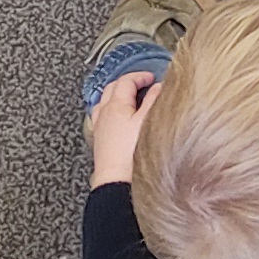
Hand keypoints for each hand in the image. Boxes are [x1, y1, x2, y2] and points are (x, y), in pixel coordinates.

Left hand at [86, 62, 153, 185]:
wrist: (117, 182)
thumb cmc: (131, 153)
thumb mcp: (148, 121)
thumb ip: (154, 100)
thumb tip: (158, 86)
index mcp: (115, 105)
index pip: (125, 81)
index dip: (139, 76)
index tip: (151, 77)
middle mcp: (103, 114)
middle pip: (112, 89)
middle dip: (127, 83)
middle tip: (142, 85)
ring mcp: (100, 128)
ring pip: (105, 103)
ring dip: (117, 97)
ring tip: (130, 100)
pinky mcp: (100, 142)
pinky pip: (103, 118)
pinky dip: (111, 112)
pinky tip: (118, 121)